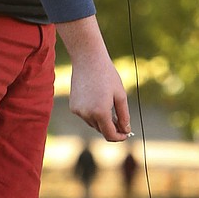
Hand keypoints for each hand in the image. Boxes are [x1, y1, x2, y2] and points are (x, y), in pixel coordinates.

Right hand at [56, 15, 131, 141]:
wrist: (88, 60)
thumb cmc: (107, 75)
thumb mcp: (120, 95)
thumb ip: (124, 115)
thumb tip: (126, 130)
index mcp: (101, 112)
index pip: (110, 135)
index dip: (119, 137)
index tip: (126, 134)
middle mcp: (87, 114)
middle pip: (101, 130)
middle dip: (112, 128)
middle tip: (121, 121)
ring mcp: (78, 111)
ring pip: (93, 123)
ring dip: (102, 120)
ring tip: (109, 106)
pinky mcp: (73, 106)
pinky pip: (85, 115)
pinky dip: (93, 113)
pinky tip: (97, 99)